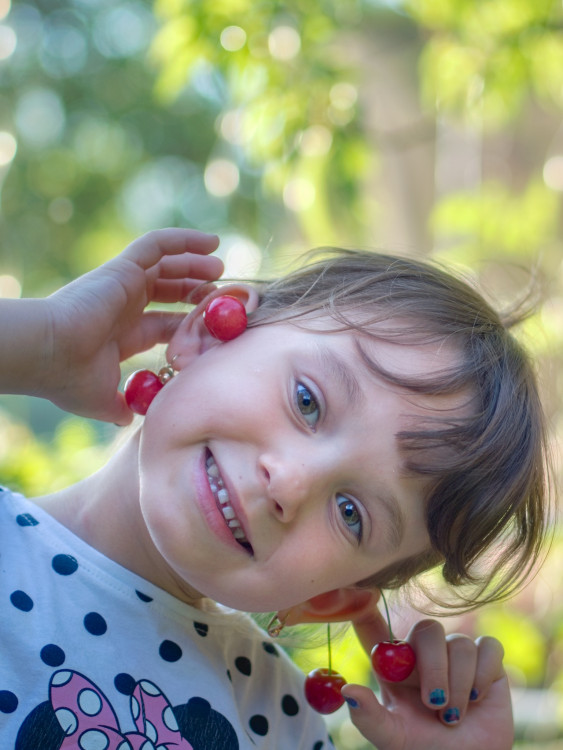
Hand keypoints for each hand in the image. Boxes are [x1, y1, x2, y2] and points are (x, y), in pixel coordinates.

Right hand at [44, 228, 222, 423]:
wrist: (48, 354)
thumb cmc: (70, 379)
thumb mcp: (103, 401)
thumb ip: (122, 408)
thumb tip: (130, 421)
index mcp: (123, 333)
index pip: (166, 323)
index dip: (191, 323)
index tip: (217, 327)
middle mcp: (124, 305)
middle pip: (169, 291)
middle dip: (195, 290)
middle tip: (223, 293)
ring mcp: (123, 284)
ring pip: (166, 265)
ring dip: (195, 263)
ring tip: (221, 268)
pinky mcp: (122, 268)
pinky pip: (158, 245)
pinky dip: (184, 240)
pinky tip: (210, 242)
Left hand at [341, 610, 513, 749]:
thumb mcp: (392, 738)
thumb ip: (369, 716)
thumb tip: (347, 690)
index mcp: (393, 664)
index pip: (374, 626)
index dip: (366, 605)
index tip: (366, 592)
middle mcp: (422, 653)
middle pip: (426, 629)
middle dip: (434, 666)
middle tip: (434, 702)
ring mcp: (455, 653)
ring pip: (459, 644)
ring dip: (459, 685)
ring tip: (452, 717)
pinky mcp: (487, 659)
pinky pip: (488, 648)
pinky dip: (483, 674)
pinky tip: (477, 699)